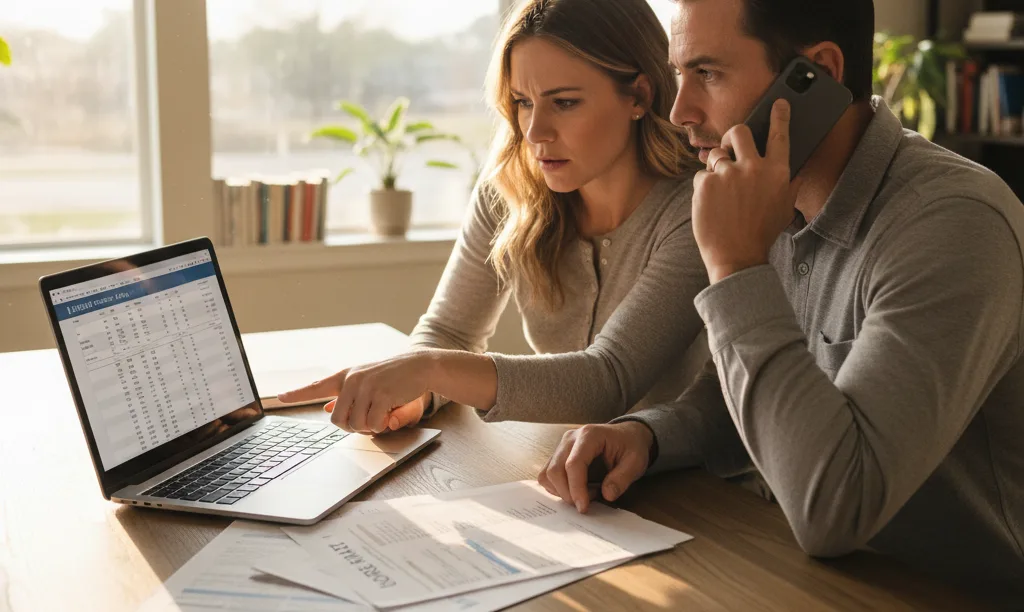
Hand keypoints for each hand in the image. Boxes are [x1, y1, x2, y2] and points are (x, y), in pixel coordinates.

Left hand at [277, 352, 435, 433]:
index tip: (280, 396)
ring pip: (355, 424)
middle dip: (352, 427)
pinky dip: (381, 425)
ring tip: (380, 414)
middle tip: (367, 421)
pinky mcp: (381, 394)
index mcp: (345, 376)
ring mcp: (366, 386)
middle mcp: (352, 380)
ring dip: (369, 427)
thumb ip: (346, 396)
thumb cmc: (392, 377)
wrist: (419, 365)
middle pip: (337, 420)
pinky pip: (373, 423)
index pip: (316, 386)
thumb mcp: (366, 383)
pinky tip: (389, 414)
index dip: (297, 393)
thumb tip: (328, 408)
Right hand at [538, 422, 654, 513]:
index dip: (576, 488)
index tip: (583, 508)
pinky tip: (578, 488)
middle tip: (586, 503)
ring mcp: (562, 446)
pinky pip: (548, 475)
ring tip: (586, 492)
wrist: (626, 435)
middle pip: (555, 469)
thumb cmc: (631, 446)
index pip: (573, 464)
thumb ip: (622, 478)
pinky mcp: (558, 455)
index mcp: (590, 435)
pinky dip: (558, 488)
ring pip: (547, 473)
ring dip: (562, 491)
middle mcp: (570, 438)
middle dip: (567, 493)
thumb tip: (607, 495)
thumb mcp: (636, 462)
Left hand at [693, 99, 801, 282]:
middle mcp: (754, 168)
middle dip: (731, 136)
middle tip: (729, 146)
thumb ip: (789, 184)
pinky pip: (701, 176)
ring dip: (716, 169)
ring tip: (721, 192)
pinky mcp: (706, 184)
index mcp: (778, 172)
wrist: (737, 257)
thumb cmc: (761, 233)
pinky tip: (711, 205)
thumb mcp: (785, 207)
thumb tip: (795, 169)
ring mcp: (728, 174)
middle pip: (739, 131)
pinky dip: (704, 188)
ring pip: (716, 155)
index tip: (780, 102)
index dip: (780, 116)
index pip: (780, 135)